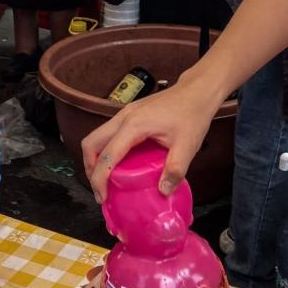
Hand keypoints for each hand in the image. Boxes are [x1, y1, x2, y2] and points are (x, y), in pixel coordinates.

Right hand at [82, 77, 220, 200]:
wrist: (197, 91)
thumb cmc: (193, 114)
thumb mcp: (188, 145)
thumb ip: (175, 169)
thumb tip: (162, 191)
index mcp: (134, 125)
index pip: (107, 155)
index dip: (99, 179)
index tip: (103, 197)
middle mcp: (123, 117)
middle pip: (91, 143)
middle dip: (90, 168)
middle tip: (100, 188)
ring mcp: (125, 113)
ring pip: (97, 136)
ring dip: (96, 158)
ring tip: (106, 178)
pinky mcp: (130, 113)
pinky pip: (108, 133)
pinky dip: (106, 150)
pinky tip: (119, 162)